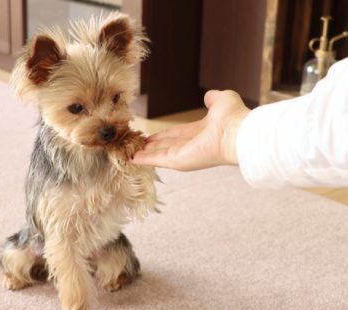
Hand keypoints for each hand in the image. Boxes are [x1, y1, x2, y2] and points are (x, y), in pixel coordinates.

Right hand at [130, 90, 250, 170]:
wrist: (238, 132)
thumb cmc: (233, 117)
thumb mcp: (221, 100)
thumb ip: (213, 98)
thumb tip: (209, 95)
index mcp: (198, 133)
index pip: (175, 135)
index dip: (161, 136)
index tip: (148, 136)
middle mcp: (189, 146)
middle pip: (163, 146)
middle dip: (149, 146)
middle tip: (133, 145)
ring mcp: (182, 155)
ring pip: (156, 154)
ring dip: (141, 153)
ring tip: (126, 152)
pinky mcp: (177, 161)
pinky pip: (155, 160)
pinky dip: (142, 160)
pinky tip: (130, 159)